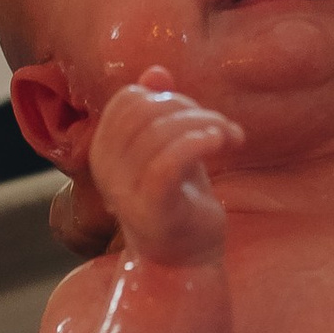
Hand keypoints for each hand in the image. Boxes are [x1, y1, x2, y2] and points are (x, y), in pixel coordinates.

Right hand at [84, 72, 240, 267]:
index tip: (199, 116)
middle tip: (221, 128)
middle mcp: (106, 170)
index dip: (168, 97)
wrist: (184, 261)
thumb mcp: (168, 147)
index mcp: (103, 151)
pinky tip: (225, 141)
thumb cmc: (178, 201)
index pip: (128, 99)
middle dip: (190, 109)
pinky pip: (170, 162)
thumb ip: (159, 112)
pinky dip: (200, 142)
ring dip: (206, 124)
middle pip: (146, 111)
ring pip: (162, 132)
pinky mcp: (152, 209)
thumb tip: (156, 72)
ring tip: (230, 137)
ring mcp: (126, 192)